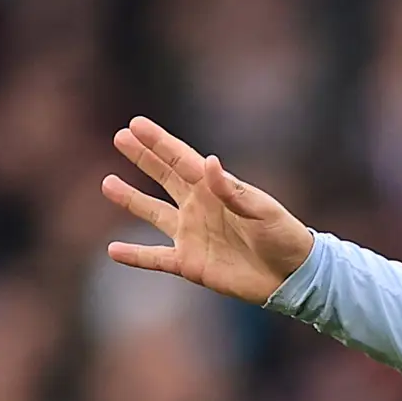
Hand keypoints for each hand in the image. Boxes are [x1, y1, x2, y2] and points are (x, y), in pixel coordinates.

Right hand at [101, 116, 315, 304]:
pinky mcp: (190, 263)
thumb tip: (209, 162)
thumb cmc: (284, 237)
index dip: (158, 142)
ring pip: (153, 213)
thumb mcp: (263, 210)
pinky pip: (156, 258)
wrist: (294, 276)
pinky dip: (135, 256)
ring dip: (131, 199)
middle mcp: (198, 208)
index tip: (135, 124)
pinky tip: (113, 250)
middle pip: (164, 177)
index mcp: (215, 189)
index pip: (181, 159)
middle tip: (120, 137)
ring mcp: (192, 235)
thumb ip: (233, 190)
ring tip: (108, 184)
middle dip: (143, 158)